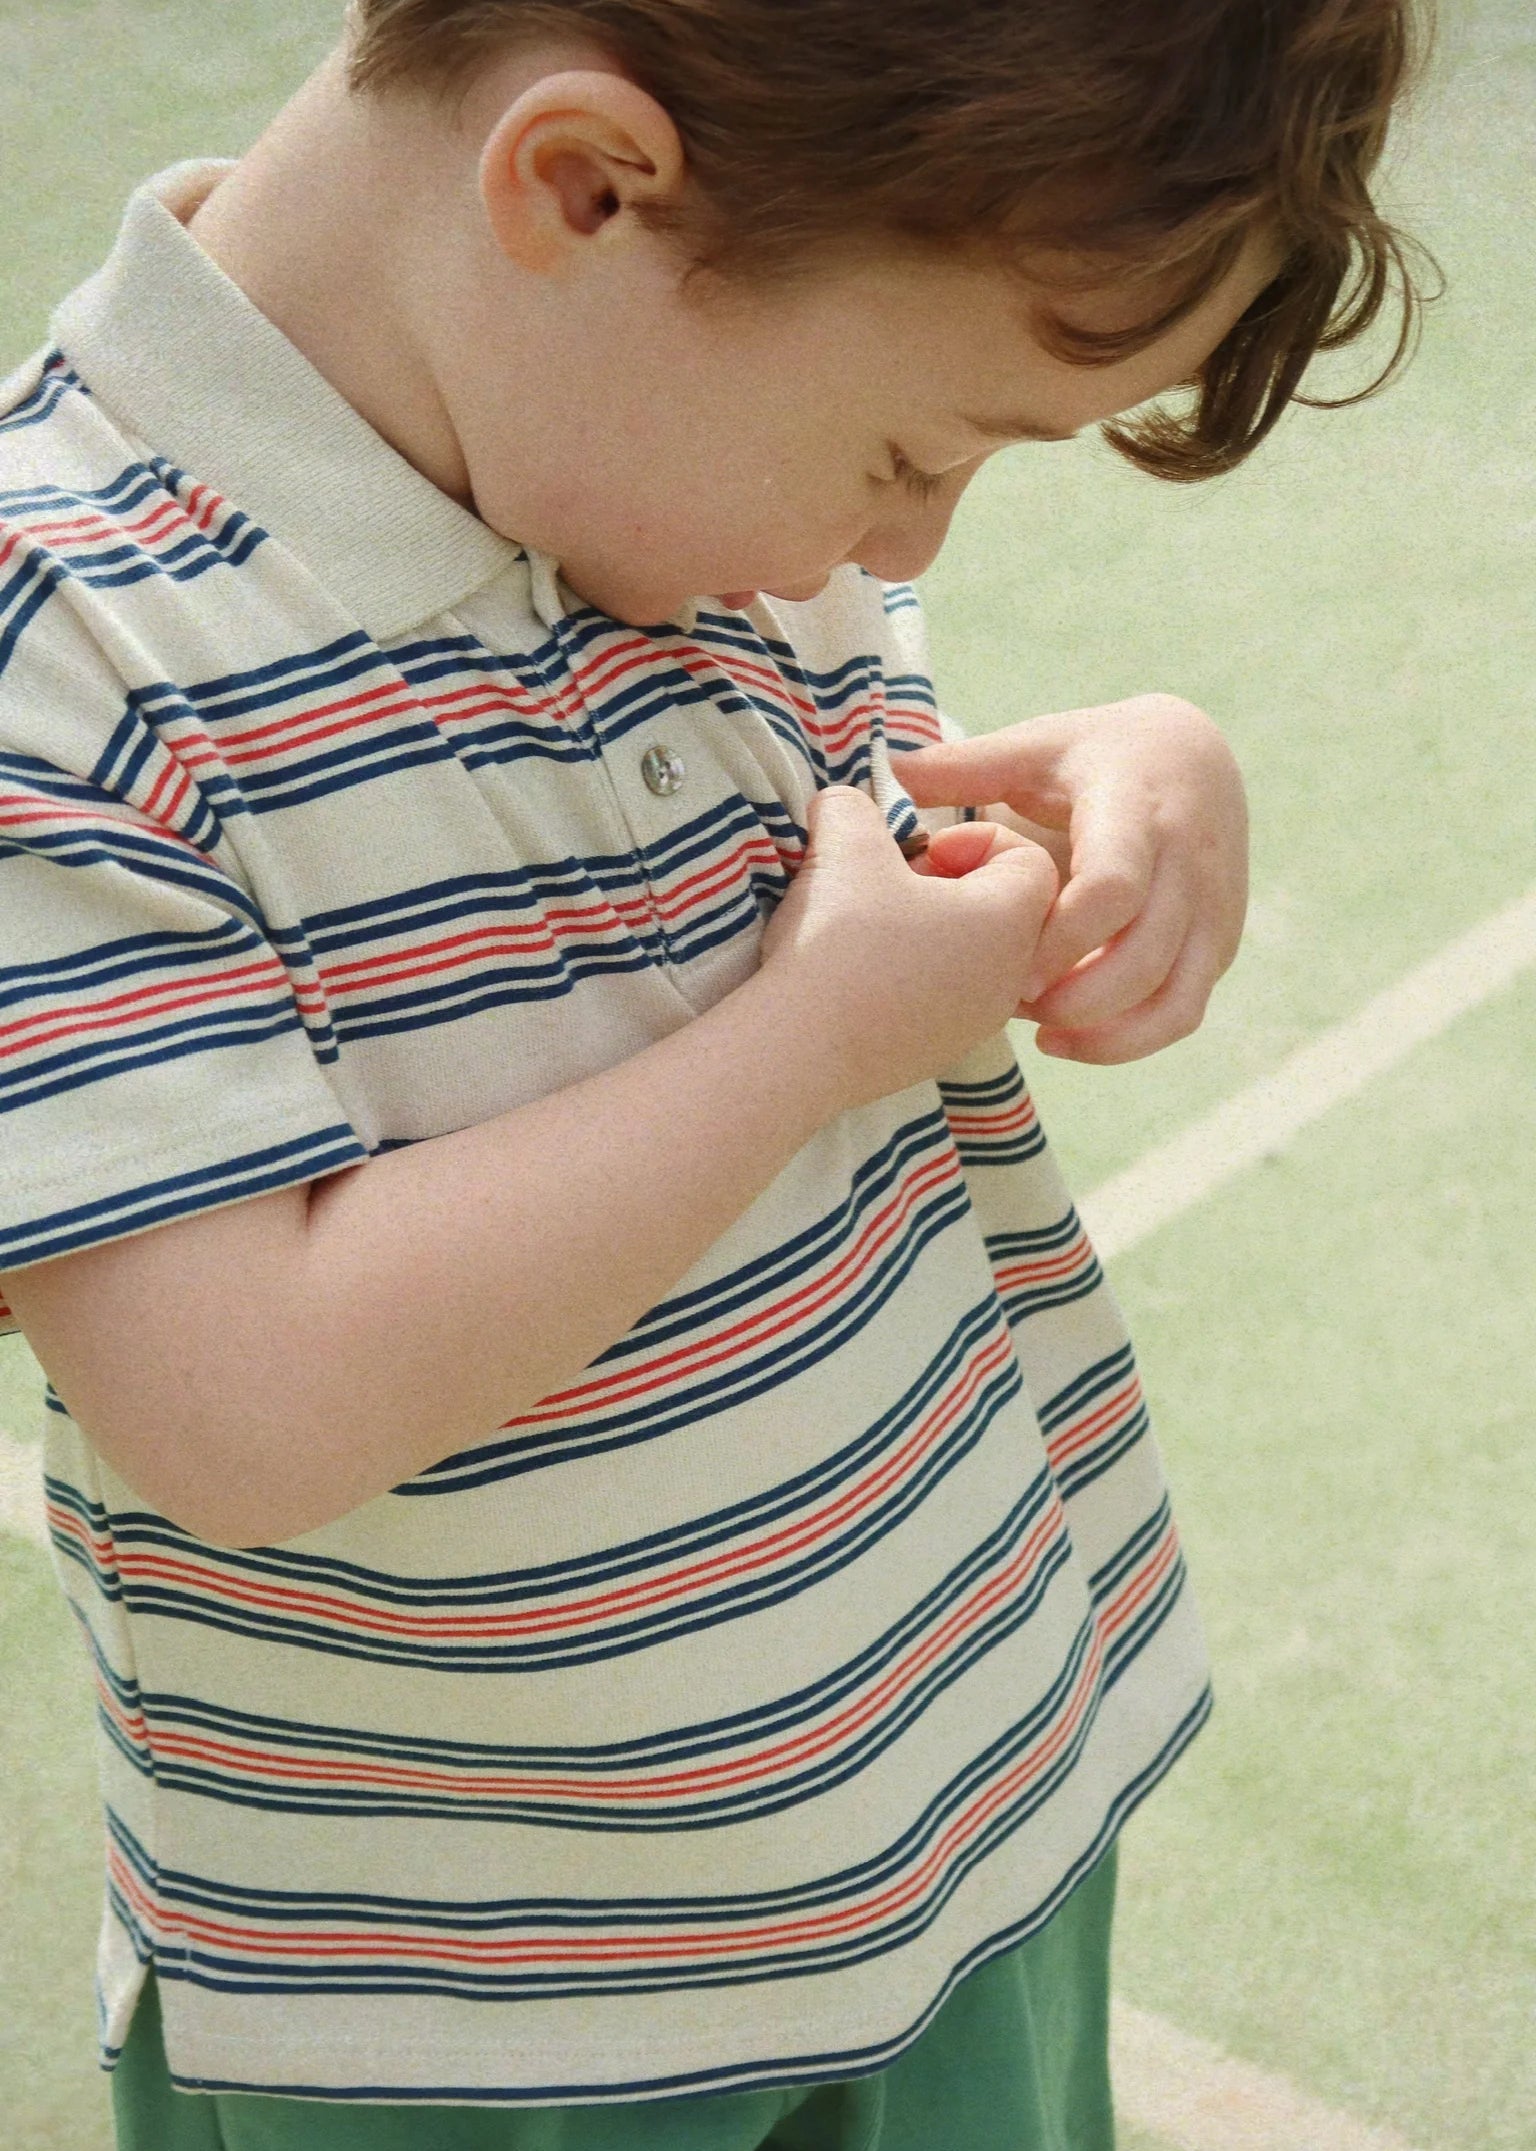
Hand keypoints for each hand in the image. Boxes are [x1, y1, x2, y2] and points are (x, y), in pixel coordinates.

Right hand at [760, 786, 1057, 1109]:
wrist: (795, 1051)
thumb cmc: (838, 941)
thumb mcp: (844, 843)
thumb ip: (854, 806)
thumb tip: (847, 806)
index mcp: (1011, 921)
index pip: (1029, 860)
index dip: (974, 840)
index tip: (918, 854)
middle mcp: (1013, 978)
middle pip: (1006, 909)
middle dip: (953, 885)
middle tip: (894, 885)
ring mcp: (978, 1025)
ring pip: (975, 956)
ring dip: (932, 931)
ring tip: (872, 928)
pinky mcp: (940, 1053)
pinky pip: (946, 998)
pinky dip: (915, 976)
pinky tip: (860, 975)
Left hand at [899, 695, 1247, 1062]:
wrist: (1194, 755)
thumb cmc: (1093, 754)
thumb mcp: (1036, 747)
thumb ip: (966, 766)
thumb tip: (889, 771)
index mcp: (1136, 807)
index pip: (1113, 885)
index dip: (1061, 937)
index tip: (1010, 969)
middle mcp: (1187, 861)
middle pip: (1142, 957)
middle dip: (1073, 998)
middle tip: (1009, 1003)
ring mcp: (1212, 907)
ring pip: (1172, 999)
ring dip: (1103, 1032)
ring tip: (1039, 1031)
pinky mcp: (1220, 942)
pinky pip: (1183, 1012)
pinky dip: (1128, 1041)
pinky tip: (1068, 1038)